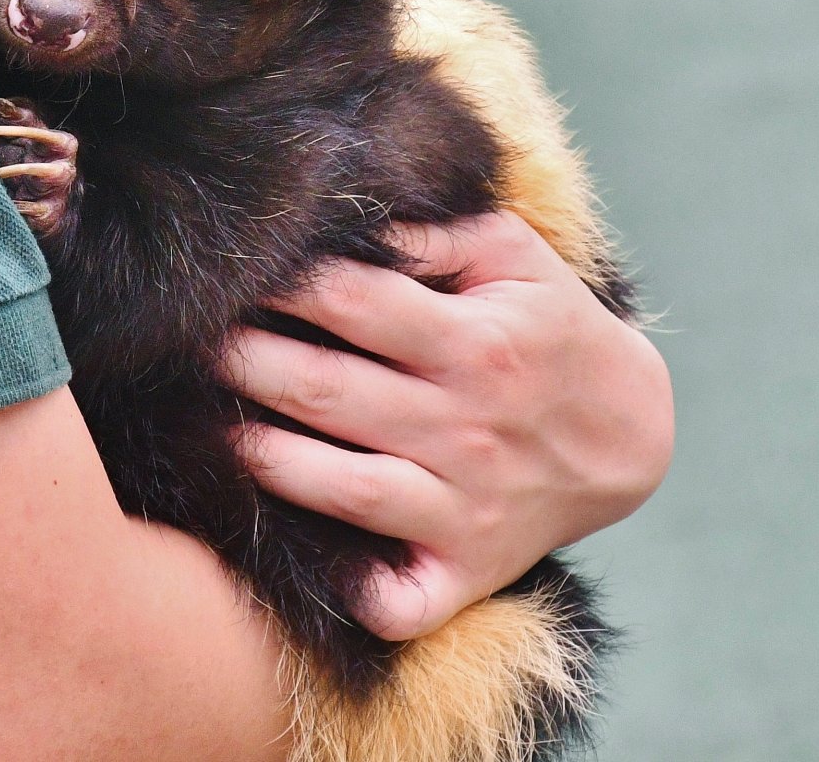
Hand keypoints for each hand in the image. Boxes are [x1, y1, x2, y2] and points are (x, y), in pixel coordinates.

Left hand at [218, 212, 672, 640]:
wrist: (631, 436)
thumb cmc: (550, 329)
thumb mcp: (517, 259)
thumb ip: (440, 231)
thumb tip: (359, 220)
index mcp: (479, 343)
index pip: (357, 304)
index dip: (285, 284)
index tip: (232, 270)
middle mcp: (470, 427)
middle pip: (331, 392)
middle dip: (247, 364)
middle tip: (187, 344)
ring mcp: (466, 506)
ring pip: (347, 490)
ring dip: (270, 461)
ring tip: (208, 430)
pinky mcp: (466, 569)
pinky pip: (404, 598)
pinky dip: (360, 596)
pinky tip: (311, 570)